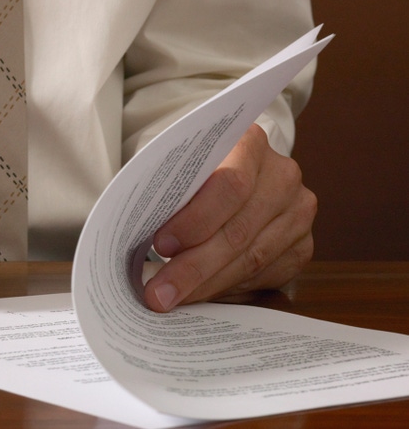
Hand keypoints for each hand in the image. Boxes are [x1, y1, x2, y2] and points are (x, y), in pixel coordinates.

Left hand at [143, 124, 315, 311]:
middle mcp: (283, 176)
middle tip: (159, 292)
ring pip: (251, 259)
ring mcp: (298, 212)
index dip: (195, 220)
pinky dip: (228, 288)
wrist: (236, 174)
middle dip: (193, 267)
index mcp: (250, 144)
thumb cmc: (197, 174)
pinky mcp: (302, 246)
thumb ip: (170, 194)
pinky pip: (265, 277)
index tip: (161, 245)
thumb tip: (138, 242)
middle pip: (238, 230)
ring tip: (172, 298)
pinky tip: (201, 294)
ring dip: (207, 285)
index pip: (230, 185)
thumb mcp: (182, 168)